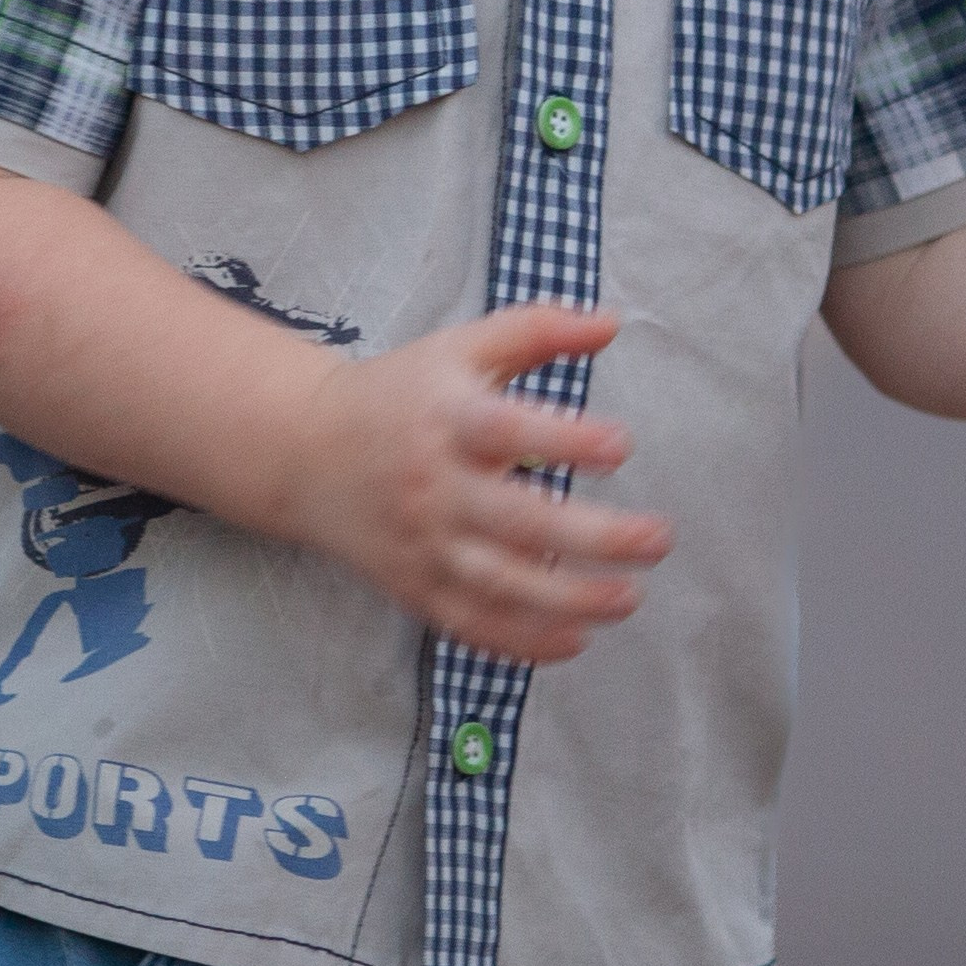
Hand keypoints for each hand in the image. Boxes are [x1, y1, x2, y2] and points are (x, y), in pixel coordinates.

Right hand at [275, 296, 670, 661]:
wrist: (307, 451)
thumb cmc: (401, 391)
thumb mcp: (463, 346)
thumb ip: (538, 330)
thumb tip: (612, 321)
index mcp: (449, 420)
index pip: (508, 431)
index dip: (566, 439)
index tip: (623, 446)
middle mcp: (436, 488)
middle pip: (518, 523)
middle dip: (595, 538)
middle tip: (658, 538)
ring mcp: (425, 546)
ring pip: (500, 587)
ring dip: (570, 601)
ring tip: (630, 597)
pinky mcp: (415, 588)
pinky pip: (471, 626)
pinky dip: (521, 644)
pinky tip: (577, 641)